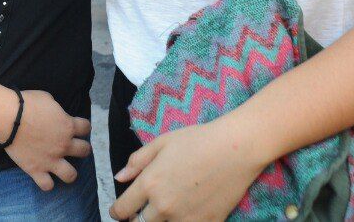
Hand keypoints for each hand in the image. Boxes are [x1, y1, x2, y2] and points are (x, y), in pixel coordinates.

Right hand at [0, 90, 91, 191]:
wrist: (8, 118)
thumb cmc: (27, 104)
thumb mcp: (48, 99)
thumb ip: (56, 110)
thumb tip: (55, 114)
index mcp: (68, 126)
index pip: (86, 127)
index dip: (83, 126)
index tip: (78, 126)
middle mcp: (64, 145)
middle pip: (84, 151)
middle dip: (82, 148)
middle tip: (73, 146)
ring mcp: (51, 160)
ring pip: (71, 175)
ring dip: (70, 171)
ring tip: (64, 167)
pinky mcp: (36, 170)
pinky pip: (47, 185)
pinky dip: (47, 183)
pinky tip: (44, 177)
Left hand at [110, 119, 267, 221]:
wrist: (236, 149)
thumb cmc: (198, 139)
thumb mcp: (161, 142)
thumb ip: (137, 161)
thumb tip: (120, 178)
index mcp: (149, 184)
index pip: (122, 210)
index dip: (117, 211)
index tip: (120, 210)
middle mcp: (164, 206)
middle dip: (137, 219)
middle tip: (143, 210)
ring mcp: (185, 219)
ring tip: (166, 209)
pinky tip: (186, 212)